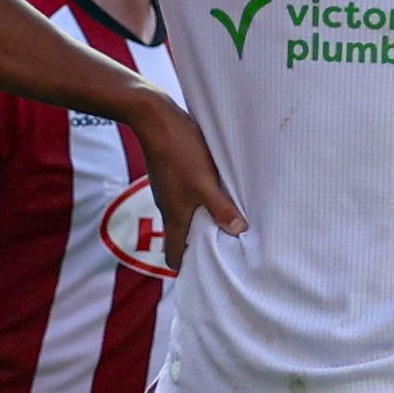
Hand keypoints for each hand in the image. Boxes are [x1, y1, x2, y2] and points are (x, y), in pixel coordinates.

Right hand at [128, 90, 241, 261]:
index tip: (202, 274)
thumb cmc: (180, 152)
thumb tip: (238, 231)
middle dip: (196, 248)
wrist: (155, 118)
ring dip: (200, 224)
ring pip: (184, 217)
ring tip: (223, 225)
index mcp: (174, 216)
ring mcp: (168, 191)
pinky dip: (198, 204)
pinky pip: (185, 198)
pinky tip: (214, 195)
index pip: (172, 254)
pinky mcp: (171, 175)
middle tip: (220, 253)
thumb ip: (220, 208)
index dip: (184, 267)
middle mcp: (168, 207)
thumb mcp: (205, 183)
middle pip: (179, 237)